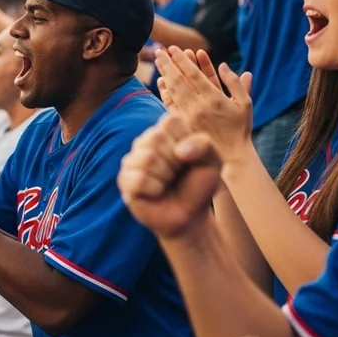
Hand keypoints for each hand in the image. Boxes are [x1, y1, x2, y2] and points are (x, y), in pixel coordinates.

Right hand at [118, 116, 221, 238]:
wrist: (190, 216)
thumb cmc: (198, 186)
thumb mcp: (213, 163)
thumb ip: (204, 146)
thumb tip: (178, 151)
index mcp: (165, 131)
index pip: (171, 121)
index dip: (185, 140)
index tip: (189, 157)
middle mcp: (146, 141)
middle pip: (156, 138)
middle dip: (175, 161)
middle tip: (177, 174)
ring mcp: (132, 160)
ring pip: (147, 158)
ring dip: (165, 176)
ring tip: (167, 183)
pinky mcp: (124, 180)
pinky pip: (138, 179)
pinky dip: (154, 189)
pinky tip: (157, 193)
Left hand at [155, 48, 254, 165]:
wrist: (231, 155)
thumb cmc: (239, 128)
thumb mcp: (245, 104)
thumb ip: (235, 83)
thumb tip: (223, 65)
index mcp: (214, 99)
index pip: (193, 74)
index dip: (182, 60)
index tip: (174, 49)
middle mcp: (199, 106)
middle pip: (179, 80)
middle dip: (168, 64)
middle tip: (159, 51)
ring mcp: (189, 116)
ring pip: (173, 91)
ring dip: (165, 74)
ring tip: (158, 61)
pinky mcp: (184, 124)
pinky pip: (172, 105)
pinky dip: (165, 93)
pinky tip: (161, 83)